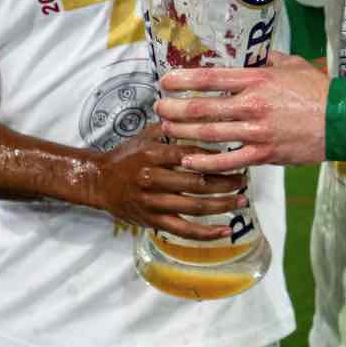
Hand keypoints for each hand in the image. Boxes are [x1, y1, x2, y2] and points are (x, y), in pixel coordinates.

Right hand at [92, 123, 247, 239]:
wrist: (100, 182)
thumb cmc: (127, 155)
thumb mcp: (146, 134)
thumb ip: (171, 126)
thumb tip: (200, 113)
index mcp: (153, 154)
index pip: (191, 156)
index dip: (216, 158)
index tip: (236, 157)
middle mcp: (153, 178)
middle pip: (197, 182)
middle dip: (225, 182)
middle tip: (245, 180)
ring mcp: (153, 203)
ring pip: (194, 207)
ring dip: (222, 205)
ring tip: (242, 201)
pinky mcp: (152, 221)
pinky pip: (183, 230)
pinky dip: (206, 233)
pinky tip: (225, 230)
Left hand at [155, 50, 328, 170]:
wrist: (341, 120)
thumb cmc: (317, 90)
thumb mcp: (291, 64)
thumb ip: (267, 59)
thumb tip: (251, 53)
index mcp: (256, 79)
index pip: (210, 79)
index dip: (183, 80)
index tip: (165, 81)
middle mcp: (251, 105)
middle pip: (202, 109)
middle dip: (174, 109)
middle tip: (158, 108)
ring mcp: (256, 132)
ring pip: (209, 135)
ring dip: (182, 133)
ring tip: (166, 130)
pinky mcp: (263, 154)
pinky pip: (227, 161)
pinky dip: (205, 162)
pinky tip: (188, 159)